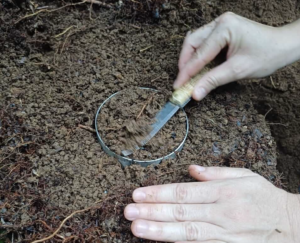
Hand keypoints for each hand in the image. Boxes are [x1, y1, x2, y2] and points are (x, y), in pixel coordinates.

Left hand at [124, 166, 299, 242]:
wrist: (291, 225)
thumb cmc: (263, 196)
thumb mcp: (244, 176)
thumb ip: (215, 172)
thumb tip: (191, 169)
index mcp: (224, 191)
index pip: (184, 192)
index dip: (159, 193)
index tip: (138, 193)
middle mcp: (222, 213)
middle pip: (181, 213)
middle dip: (152, 212)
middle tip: (128, 211)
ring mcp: (224, 234)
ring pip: (186, 233)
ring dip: (159, 231)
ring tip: (136, 228)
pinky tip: (160, 241)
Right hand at [174, 12, 299, 100]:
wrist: (284, 46)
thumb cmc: (266, 56)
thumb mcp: (238, 71)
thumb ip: (213, 81)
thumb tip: (195, 94)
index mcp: (224, 28)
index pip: (199, 54)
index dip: (186, 72)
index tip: (177, 86)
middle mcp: (220, 22)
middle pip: (192, 43)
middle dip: (185, 63)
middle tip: (181, 81)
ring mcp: (221, 24)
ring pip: (195, 42)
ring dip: (190, 59)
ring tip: (188, 76)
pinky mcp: (223, 29)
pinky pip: (204, 42)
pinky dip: (199, 56)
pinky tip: (198, 67)